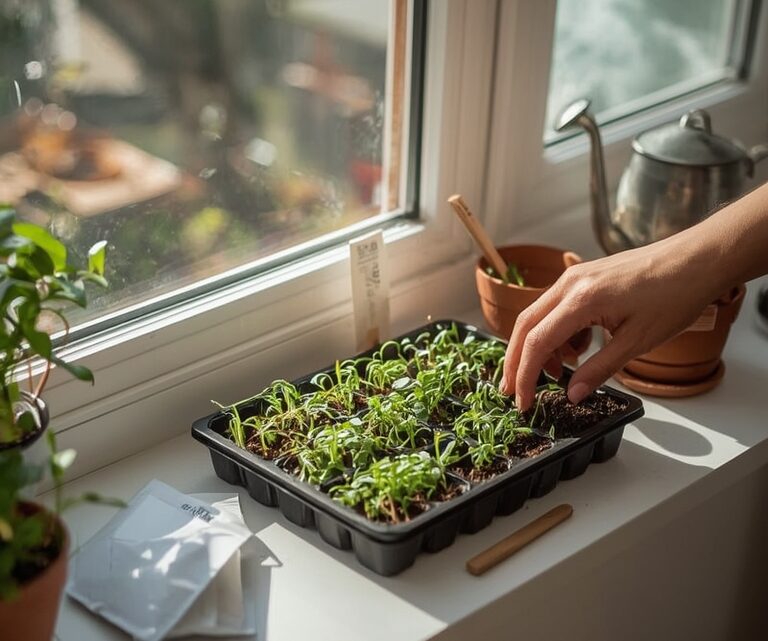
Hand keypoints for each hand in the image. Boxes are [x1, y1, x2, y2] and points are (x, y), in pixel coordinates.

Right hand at [498, 239, 720, 410]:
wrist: (697, 259)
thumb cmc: (675, 297)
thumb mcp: (637, 342)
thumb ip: (599, 370)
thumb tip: (572, 395)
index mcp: (581, 300)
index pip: (537, 342)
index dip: (525, 375)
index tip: (523, 402)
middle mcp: (569, 284)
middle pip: (525, 326)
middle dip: (516, 361)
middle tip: (514, 392)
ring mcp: (574, 277)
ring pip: (538, 316)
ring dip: (540, 347)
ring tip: (560, 372)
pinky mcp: (583, 276)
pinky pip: (556, 307)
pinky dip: (557, 332)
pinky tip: (579, 348)